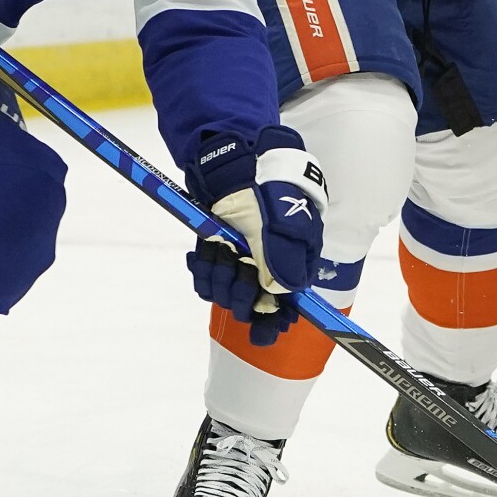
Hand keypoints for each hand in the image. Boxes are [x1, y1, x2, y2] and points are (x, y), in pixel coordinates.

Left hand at [187, 127, 327, 343]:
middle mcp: (268, 269)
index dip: (275, 323)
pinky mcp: (218, 256)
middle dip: (240, 291)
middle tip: (236, 264)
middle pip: (252, 306)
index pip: (288, 307)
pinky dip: (202, 270)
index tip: (264, 335)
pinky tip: (204, 251)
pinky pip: (206, 282)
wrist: (236, 161)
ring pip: (225, 295)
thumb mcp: (285, 218)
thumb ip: (286, 256)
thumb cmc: (269, 186)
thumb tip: (286, 292)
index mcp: (294, 264)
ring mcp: (242, 263)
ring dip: (218, 275)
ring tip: (218, 248)